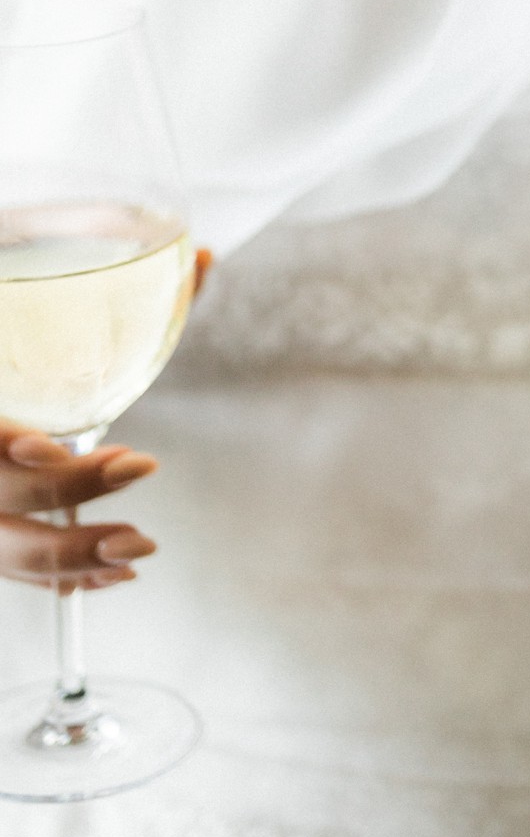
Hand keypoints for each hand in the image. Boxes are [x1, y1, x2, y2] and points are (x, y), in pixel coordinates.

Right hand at [0, 246, 209, 592]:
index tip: (57, 446)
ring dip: (69, 559)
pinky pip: (9, 569)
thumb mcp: (46, 306)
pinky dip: (57, 578)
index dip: (4, 440)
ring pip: (1, 552)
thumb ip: (129, 288)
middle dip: (66, 491)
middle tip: (139, 464)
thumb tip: (202, 258)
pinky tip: (111, 577)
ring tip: (139, 547)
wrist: (4, 393)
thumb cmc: (29, 335)